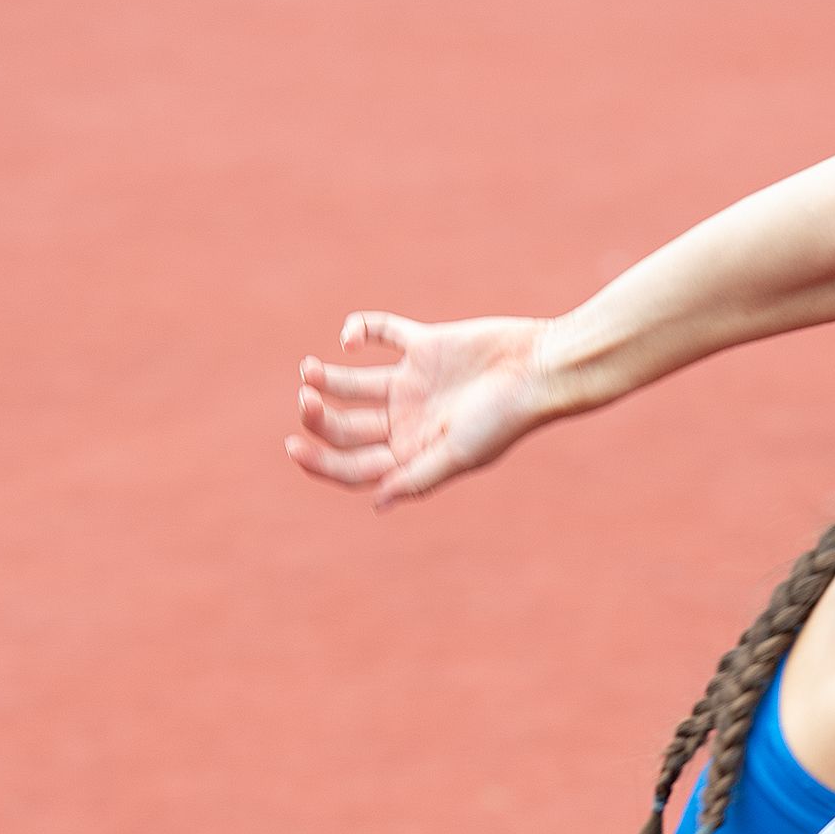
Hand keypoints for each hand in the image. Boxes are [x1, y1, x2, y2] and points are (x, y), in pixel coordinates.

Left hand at [286, 312, 561, 510]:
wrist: (541, 367)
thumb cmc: (505, 418)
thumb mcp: (460, 453)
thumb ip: (418, 477)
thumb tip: (376, 502)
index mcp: (413, 453)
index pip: (354, 467)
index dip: (320, 463)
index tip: (293, 447)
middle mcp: (408, 421)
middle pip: (347, 427)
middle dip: (319, 418)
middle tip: (305, 398)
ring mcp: (414, 383)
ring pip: (354, 384)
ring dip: (328, 378)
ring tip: (310, 370)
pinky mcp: (424, 346)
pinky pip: (382, 334)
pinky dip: (360, 331)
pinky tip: (351, 337)